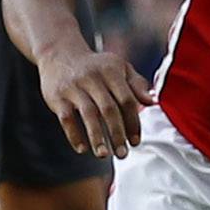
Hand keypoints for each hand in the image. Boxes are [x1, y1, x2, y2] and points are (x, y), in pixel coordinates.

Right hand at [37, 39, 153, 157]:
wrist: (60, 54)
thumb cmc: (96, 66)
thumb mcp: (118, 68)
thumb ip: (136, 84)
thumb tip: (152, 102)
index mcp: (111, 71)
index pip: (127, 100)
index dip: (133, 122)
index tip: (135, 142)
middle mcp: (93, 77)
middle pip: (109, 109)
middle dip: (117, 134)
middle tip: (122, 154)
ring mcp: (74, 87)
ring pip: (88, 114)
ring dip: (96, 137)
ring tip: (103, 155)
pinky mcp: (57, 96)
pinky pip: (66, 118)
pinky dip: (74, 135)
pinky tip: (82, 149)